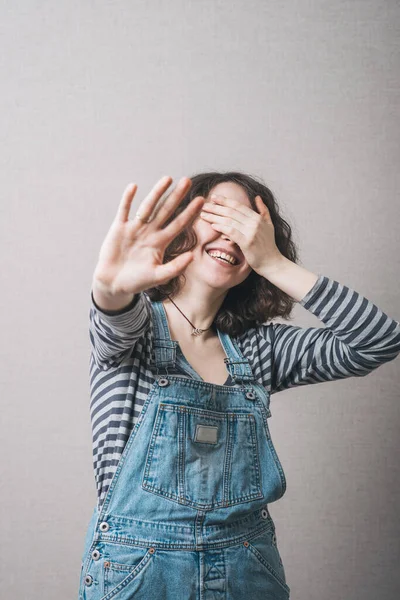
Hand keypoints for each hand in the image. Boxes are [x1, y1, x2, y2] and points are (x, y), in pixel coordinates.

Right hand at [93, 176, 204, 294]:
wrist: (114, 284)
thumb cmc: (137, 282)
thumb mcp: (158, 277)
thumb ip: (175, 267)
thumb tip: (192, 256)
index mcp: (161, 243)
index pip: (179, 224)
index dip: (190, 212)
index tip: (202, 200)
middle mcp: (150, 232)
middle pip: (166, 210)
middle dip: (177, 196)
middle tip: (188, 181)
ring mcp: (135, 228)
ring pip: (148, 206)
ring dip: (157, 192)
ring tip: (167, 179)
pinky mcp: (119, 228)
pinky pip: (124, 210)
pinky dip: (128, 199)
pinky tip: (134, 186)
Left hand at [200, 193, 283, 274]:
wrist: (272, 263)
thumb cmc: (269, 246)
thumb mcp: (269, 225)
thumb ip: (263, 210)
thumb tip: (257, 197)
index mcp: (258, 217)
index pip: (238, 206)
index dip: (225, 200)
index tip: (213, 197)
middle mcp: (255, 222)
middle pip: (231, 212)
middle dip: (216, 208)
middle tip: (204, 205)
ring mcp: (251, 232)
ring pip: (229, 220)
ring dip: (214, 217)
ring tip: (203, 215)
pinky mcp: (247, 242)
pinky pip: (231, 232)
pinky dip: (221, 227)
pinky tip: (212, 226)